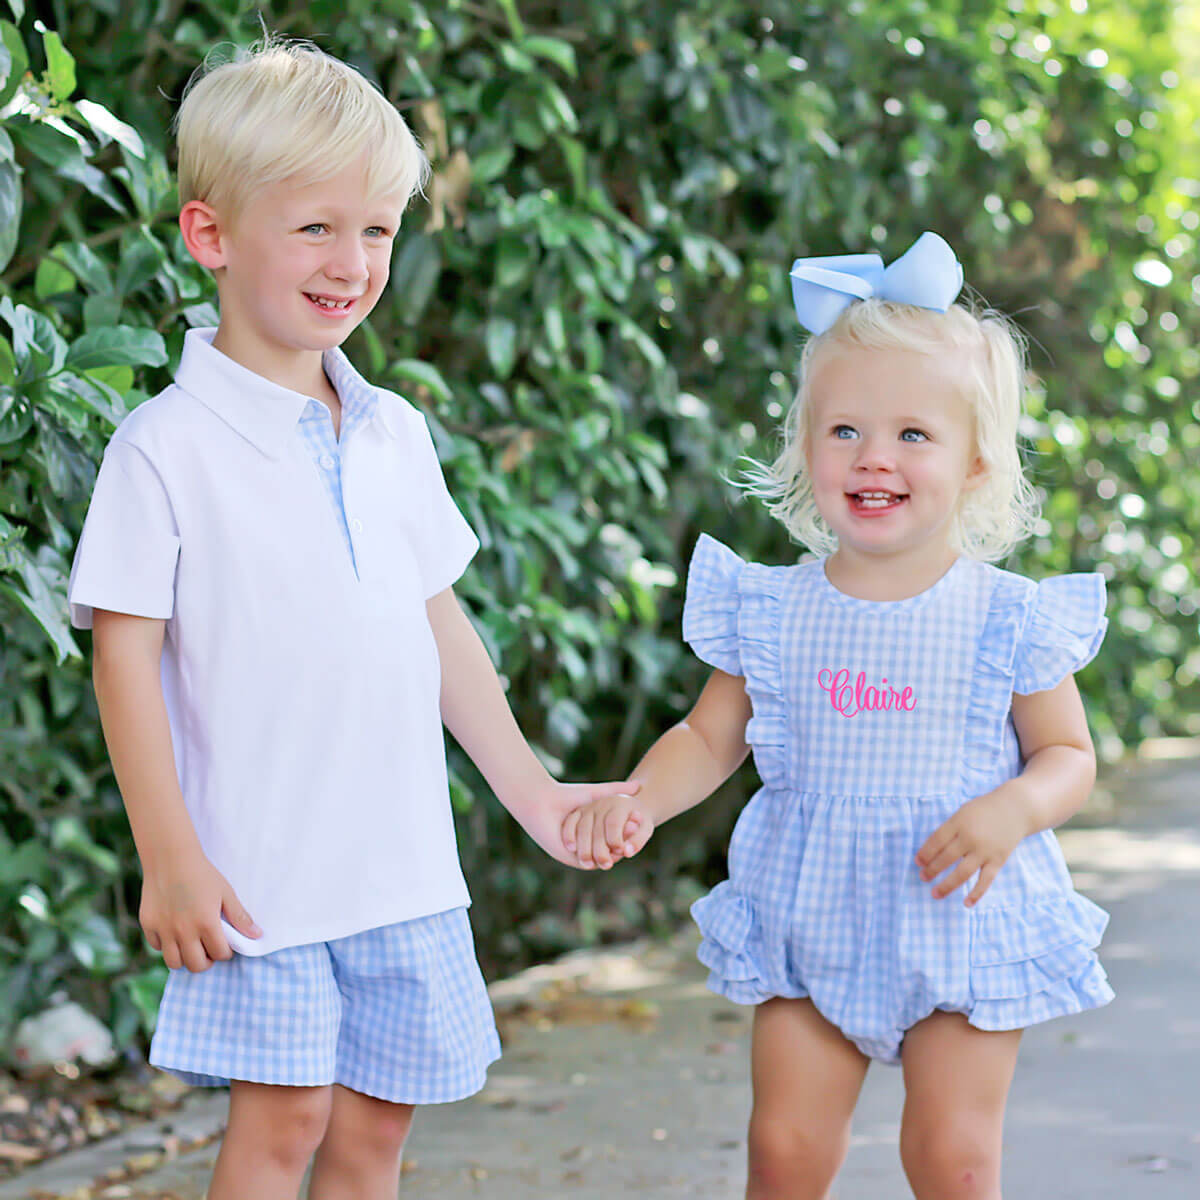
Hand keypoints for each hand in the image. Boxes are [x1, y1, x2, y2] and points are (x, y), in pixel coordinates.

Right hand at [140, 849, 260, 971]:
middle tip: (208, 951)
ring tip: (192, 947)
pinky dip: (166, 946)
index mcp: (206, 923)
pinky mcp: (148, 925)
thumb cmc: (202, 874)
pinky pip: (157, 947)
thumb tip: (257, 935)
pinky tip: (174, 934)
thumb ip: (240, 917)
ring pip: (174, 963)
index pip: (219, 954)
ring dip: (185, 959)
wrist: (170, 858)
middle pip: (196, 965)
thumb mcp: (226, 893)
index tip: (225, 945)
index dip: (226, 953)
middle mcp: (183, 931)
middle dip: (206, 961)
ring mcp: (163, 930)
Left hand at [510, 778, 641, 866]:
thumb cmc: (566, 795)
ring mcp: (578, 851)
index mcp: (593, 831)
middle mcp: (586, 843)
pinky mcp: (570, 857)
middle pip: (611, 847)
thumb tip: (639, 786)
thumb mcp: (596, 794)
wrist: (541, 802)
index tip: (641, 819)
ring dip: (616, 851)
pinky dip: (603, 857)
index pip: (615, 835)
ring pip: (602, 856)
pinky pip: (590, 862)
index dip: (629, 829)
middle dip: (626, 840)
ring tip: (630, 840)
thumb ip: (617, 791)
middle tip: (640, 829)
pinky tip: (615, 847)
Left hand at [915, 787, 1029, 905]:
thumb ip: (950, 829)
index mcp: (959, 822)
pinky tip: (966, 903)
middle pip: (946, 858)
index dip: (925, 853)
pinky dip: (976, 893)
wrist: (1015, 809)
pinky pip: (985, 880)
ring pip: (963, 873)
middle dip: (932, 870)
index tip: (917, 862)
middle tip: (923, 878)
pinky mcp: (998, 861)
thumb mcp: (963, 812)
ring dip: (947, 885)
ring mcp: (985, 851)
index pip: (936, 840)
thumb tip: (932, 851)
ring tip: (934, 894)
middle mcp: (971, 838)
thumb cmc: (983, 810)